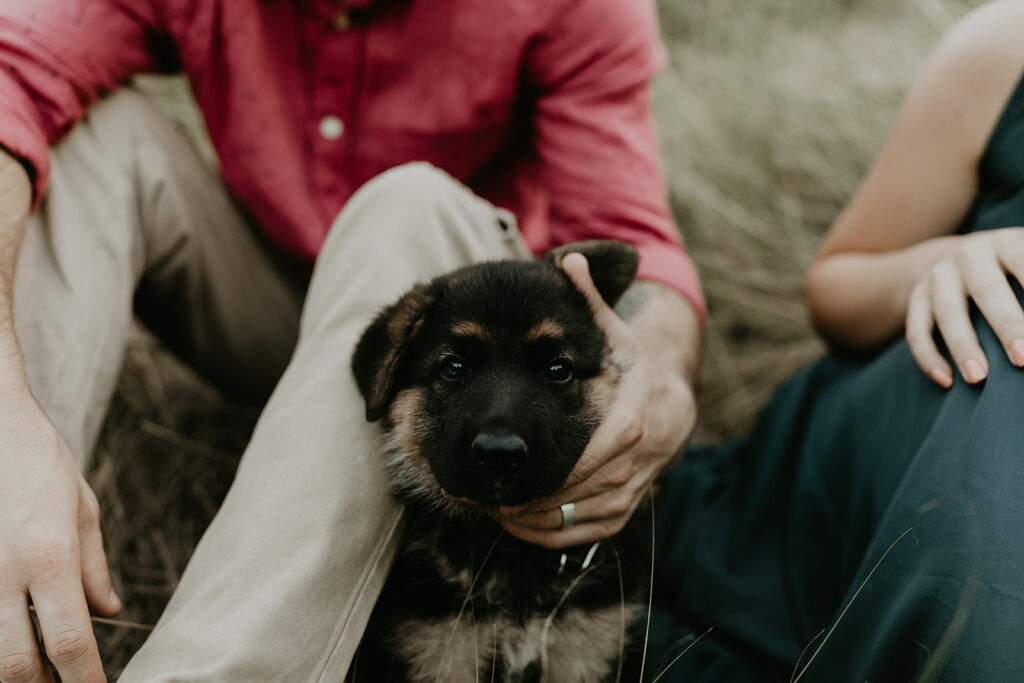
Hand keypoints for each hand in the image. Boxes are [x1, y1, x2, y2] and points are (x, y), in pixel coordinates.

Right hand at [0, 400, 118, 682]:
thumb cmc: (38, 461)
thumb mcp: (81, 507)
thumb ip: (94, 567)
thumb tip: (109, 612)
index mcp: (49, 558)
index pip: (70, 644)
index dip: (85, 680)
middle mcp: (3, 574)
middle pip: (17, 667)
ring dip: (13, 670)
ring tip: (39, 669)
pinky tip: (11, 634)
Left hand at [494, 253, 696, 548]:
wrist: (672, 409)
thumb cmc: (634, 370)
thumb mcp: (618, 335)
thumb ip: (590, 301)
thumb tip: (567, 258)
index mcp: (631, 420)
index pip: (594, 458)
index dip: (555, 477)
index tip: (510, 482)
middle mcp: (636, 463)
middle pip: (580, 496)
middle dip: (530, 503)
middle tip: (484, 497)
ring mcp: (632, 491)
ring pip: (579, 521)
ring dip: (533, 524)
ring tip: (493, 512)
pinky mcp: (625, 511)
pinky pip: (585, 535)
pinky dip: (550, 537)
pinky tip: (516, 525)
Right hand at [906, 227, 1023, 387]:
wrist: (945, 260)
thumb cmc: (1009, 270)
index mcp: (1008, 244)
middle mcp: (969, 256)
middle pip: (986, 290)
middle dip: (1007, 324)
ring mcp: (937, 278)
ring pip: (947, 312)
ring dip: (963, 346)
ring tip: (979, 380)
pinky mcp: (913, 300)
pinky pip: (917, 330)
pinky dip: (929, 357)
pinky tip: (946, 380)